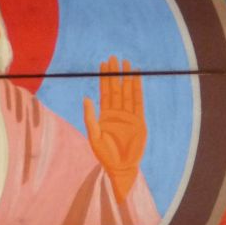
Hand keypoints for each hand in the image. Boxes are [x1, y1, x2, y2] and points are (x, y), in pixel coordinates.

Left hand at [83, 56, 147, 201]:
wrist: (120, 167)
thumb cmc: (105, 154)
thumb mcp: (94, 136)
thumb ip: (90, 117)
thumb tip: (86, 98)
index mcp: (105, 115)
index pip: (105, 92)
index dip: (104, 79)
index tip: (103, 65)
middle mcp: (117, 113)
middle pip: (116, 88)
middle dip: (115, 74)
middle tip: (114, 57)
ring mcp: (129, 116)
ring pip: (128, 92)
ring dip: (127, 78)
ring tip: (127, 63)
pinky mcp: (139, 121)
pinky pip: (138, 102)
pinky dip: (137, 89)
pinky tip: (136, 78)